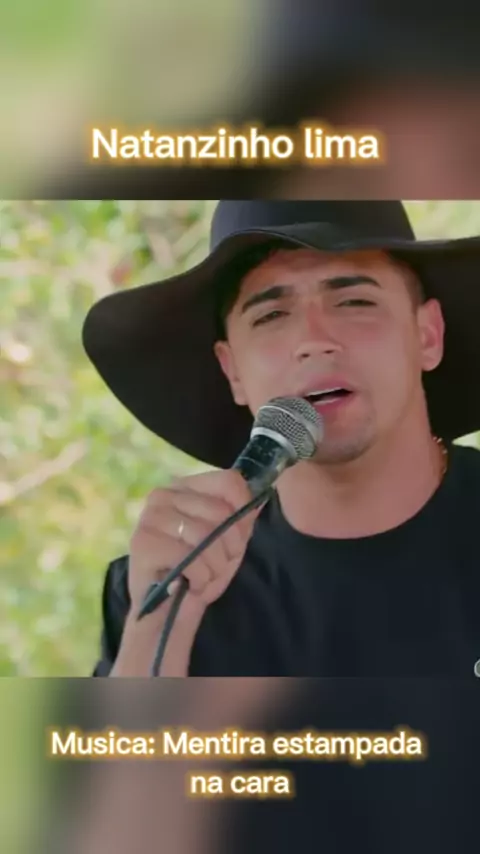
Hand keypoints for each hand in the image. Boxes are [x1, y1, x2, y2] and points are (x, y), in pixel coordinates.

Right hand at [129, 470, 259, 613]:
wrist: (168, 613)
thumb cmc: (198, 573)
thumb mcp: (228, 543)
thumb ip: (241, 517)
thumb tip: (261, 496)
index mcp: (184, 487)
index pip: (228, 482)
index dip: (243, 512)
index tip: (239, 539)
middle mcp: (163, 495)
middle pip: (220, 511)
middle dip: (229, 548)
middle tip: (218, 566)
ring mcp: (150, 518)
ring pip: (205, 535)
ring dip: (215, 567)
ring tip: (205, 577)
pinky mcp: (143, 544)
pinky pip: (189, 558)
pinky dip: (200, 578)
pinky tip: (191, 585)